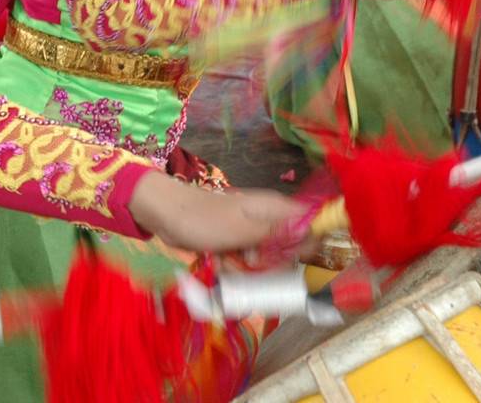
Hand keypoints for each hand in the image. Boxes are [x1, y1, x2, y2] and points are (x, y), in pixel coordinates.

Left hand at [127, 171, 304, 252]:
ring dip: (246, 271)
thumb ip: (280, 234)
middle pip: (287, 252)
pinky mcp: (234, 242)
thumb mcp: (245, 231)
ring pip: (264, 262)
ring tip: (227, 263)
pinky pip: (244, 263)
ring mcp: (250, 231)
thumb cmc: (204, 220)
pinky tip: (217, 263)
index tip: (288, 262)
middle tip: (250, 265)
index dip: (305, 248)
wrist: (165, 215)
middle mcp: (267, 219)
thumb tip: (314, 232)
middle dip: (269, 266)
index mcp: (274, 209)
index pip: (309, 226)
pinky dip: (231, 267)